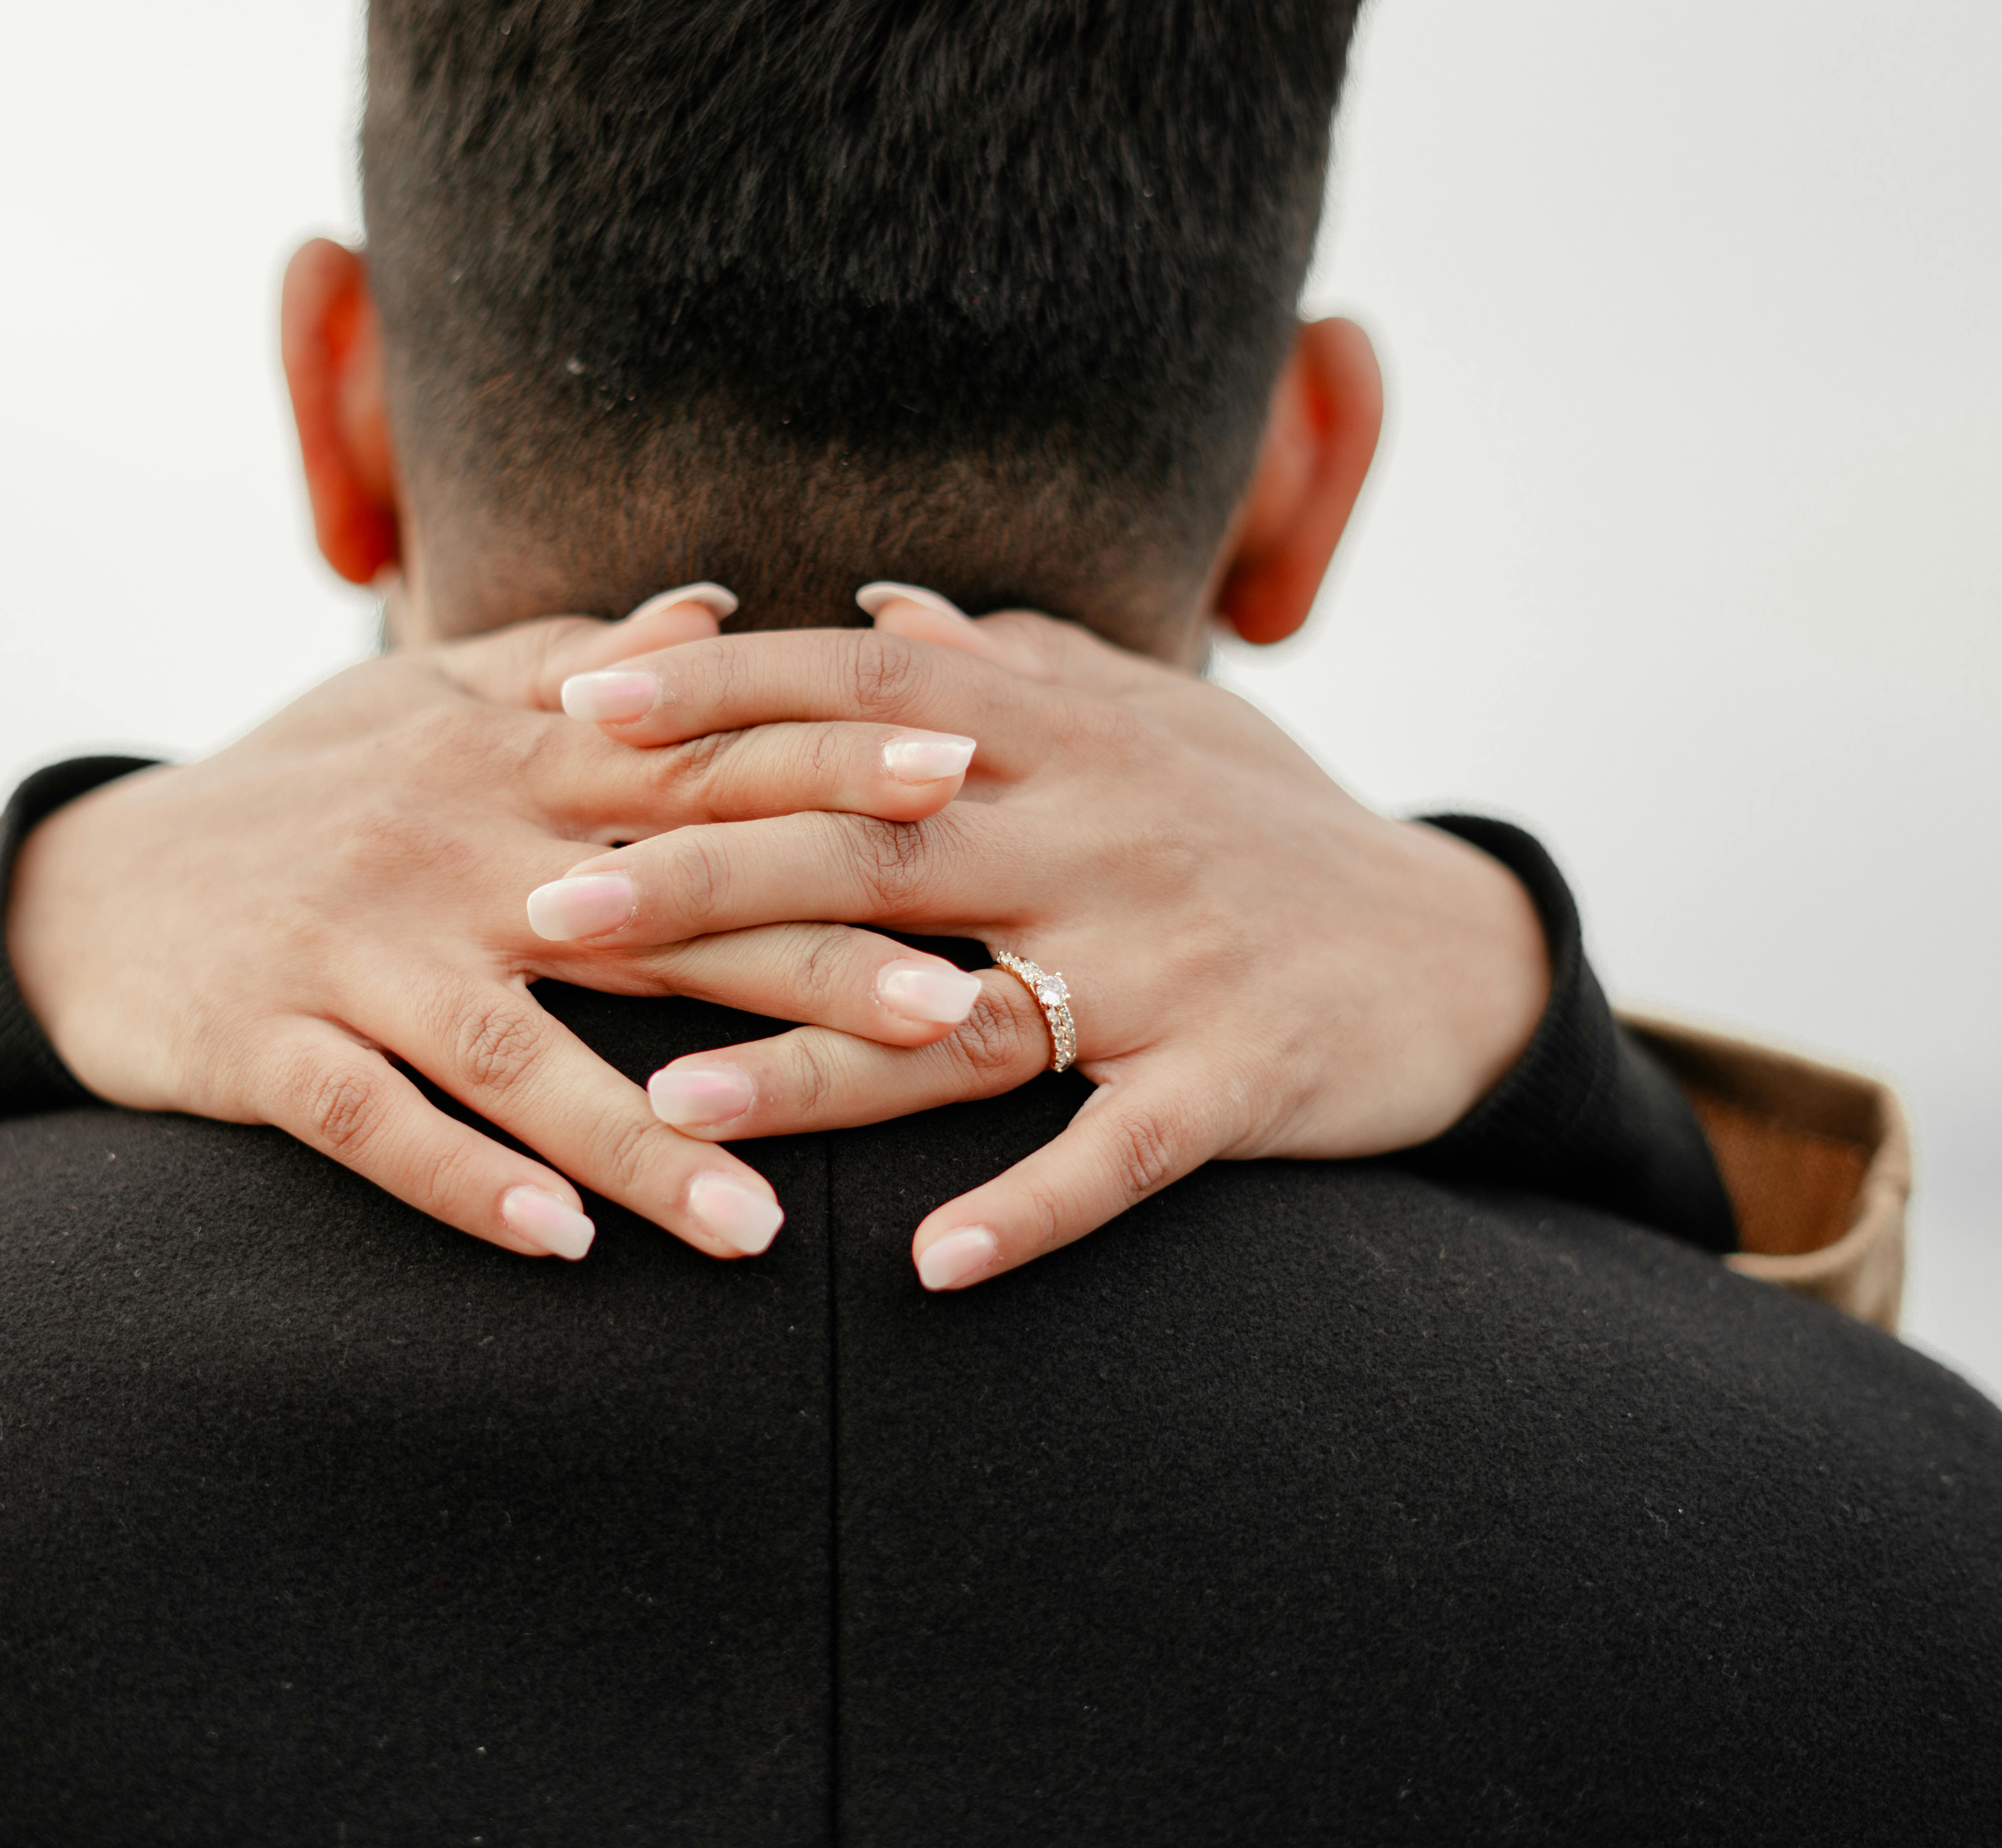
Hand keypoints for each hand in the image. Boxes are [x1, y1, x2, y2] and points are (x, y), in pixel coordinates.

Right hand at [8, 586, 996, 1264]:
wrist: (85, 883)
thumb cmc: (293, 791)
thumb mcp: (422, 700)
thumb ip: (573, 662)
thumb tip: (721, 607)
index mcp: (501, 760)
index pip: (699, 759)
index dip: (835, 762)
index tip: (969, 772)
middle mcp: (447, 848)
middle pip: (656, 906)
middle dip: (812, 960)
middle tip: (956, 1016)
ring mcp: (354, 949)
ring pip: (521, 1050)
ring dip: (647, 1139)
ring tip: (762, 1228)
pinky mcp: (266, 1042)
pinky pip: (377, 1123)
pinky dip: (463, 1180)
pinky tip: (557, 1244)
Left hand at [541, 586, 1550, 1289]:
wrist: (1454, 946)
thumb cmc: (1267, 821)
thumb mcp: (1147, 715)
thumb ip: (1004, 660)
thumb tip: (870, 603)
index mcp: (1066, 735)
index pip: (859, 688)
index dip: (718, 692)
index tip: (578, 705)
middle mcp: (1099, 834)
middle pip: (869, 847)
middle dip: (700, 876)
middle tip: (547, 910)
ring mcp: (1169, 963)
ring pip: (963, 1014)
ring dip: (814, 1067)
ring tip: (671, 1105)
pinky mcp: (1238, 1078)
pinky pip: (1117, 1152)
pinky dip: (1029, 1209)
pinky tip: (928, 1269)